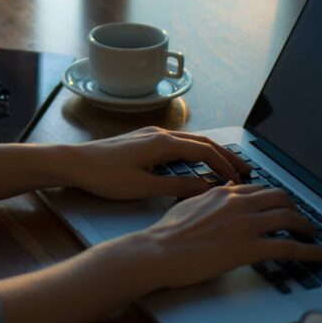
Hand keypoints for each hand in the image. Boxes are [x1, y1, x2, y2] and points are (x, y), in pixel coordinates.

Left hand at [63, 126, 252, 200]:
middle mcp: (160, 134)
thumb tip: (206, 189)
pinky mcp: (143, 140)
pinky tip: (196, 164)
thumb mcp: (143, 187)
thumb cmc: (105, 175)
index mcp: (163, 143)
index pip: (205, 151)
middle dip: (226, 155)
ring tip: (226, 167)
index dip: (225, 166)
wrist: (75, 162)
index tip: (239, 181)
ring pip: (190, 141)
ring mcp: (151, 135)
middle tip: (246, 169)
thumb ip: (176, 187)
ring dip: (211, 153)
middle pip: (202, 142)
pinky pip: (177, 144)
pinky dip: (194, 153)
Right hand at [133, 183, 321, 289]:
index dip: (275, 199)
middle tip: (300, 220)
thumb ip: (210, 197)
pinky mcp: (249, 248)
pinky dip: (310, 251)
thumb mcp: (188, 204)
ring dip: (307, 227)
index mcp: (224, 193)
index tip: (281, 206)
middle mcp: (239, 204)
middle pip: (280, 198)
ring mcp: (246, 225)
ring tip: (313, 235)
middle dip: (295, 208)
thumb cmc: (167, 233)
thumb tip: (224, 190)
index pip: (259, 190)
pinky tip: (320, 255)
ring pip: (289, 218)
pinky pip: (289, 247)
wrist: (159, 251)